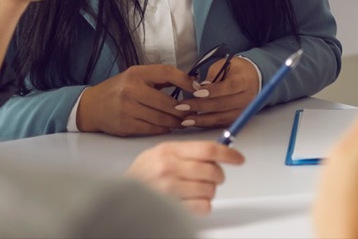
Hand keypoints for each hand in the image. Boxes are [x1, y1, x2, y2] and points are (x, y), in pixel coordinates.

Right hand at [76, 64, 194, 135]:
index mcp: (137, 74)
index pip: (167, 73)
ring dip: (177, 121)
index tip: (198, 88)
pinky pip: (151, 128)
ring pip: (161, 117)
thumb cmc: (120, 89)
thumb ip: (160, 78)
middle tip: (195, 111)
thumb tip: (192, 82)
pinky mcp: (125, 125)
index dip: (186, 81)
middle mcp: (131, 90)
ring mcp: (127, 109)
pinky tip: (170, 127)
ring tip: (186, 121)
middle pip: (167, 101)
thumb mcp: (137, 76)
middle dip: (184, 109)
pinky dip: (164, 129)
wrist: (91, 106)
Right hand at [125, 141, 243, 215]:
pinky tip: (192, 202)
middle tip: (213, 178)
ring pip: (209, 190)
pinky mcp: (169, 208)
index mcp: (168, 151)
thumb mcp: (161, 154)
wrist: (118, 197)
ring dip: (208, 192)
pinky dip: (202, 206)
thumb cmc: (142, 175)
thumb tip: (217, 150)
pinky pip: (202, 207)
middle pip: (212, 171)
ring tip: (194, 191)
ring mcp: (168, 189)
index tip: (239, 159)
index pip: (208, 149)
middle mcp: (168, 168)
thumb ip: (187, 152)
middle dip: (218, 176)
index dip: (228, 154)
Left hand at [176, 56, 259, 128]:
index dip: (212, 91)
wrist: (253, 78)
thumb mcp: (225, 64)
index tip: (196, 93)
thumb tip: (200, 88)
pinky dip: (207, 124)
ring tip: (185, 119)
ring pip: (221, 117)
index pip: (229, 87)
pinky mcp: (238, 118)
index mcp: (244, 81)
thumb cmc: (236, 70)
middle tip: (183, 106)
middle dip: (201, 106)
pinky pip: (221, 124)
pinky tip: (194, 122)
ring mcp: (243, 110)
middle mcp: (246, 97)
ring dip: (202, 120)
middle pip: (223, 105)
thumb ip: (213, 75)